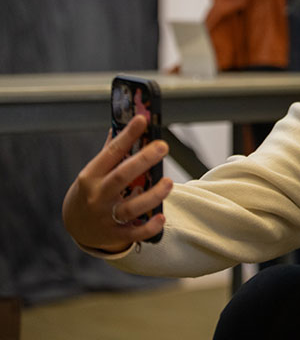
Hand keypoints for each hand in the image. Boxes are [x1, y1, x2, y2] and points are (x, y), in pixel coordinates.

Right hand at [62, 115, 172, 252]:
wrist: (76, 226)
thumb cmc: (92, 190)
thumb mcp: (95, 171)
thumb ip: (112, 151)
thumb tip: (125, 122)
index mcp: (91, 175)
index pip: (111, 152)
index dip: (127, 136)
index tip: (143, 120)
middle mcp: (97, 196)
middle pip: (121, 177)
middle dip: (142, 161)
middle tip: (162, 146)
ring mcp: (105, 217)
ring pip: (131, 207)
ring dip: (152, 195)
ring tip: (169, 182)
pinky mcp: (115, 234)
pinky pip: (134, 232)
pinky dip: (148, 227)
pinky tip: (161, 217)